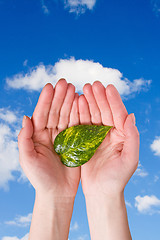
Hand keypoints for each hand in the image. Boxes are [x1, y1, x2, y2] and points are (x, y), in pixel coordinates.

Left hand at [18, 79, 79, 197]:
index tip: (50, 87)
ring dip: (70, 102)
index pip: (41, 114)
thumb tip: (25, 118)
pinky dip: (79, 114)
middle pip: (55, 111)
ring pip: (66, 115)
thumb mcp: (27, 159)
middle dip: (59, 97)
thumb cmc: (40, 178)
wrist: (57, 192)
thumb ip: (24, 139)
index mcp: (37, 135)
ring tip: (75, 88)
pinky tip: (82, 102)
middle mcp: (50, 133)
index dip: (45, 100)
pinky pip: (77, 125)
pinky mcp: (75, 141)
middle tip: (65, 83)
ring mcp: (63, 136)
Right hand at [79, 81, 138, 196]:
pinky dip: (79, 113)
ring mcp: (96, 135)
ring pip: (92, 115)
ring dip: (88, 102)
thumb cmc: (117, 178)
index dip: (113, 100)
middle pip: (104, 111)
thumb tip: (131, 115)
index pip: (118, 114)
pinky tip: (76, 103)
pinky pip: (81, 124)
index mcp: (122, 135)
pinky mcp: (84, 140)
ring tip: (83, 89)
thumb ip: (133, 137)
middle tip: (92, 84)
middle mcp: (109, 133)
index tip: (107, 87)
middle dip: (99, 97)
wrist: (101, 192)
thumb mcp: (130, 159)